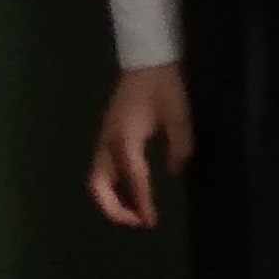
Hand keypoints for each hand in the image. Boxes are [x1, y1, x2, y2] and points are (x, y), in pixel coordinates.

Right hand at [87, 64, 193, 228]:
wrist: (148, 56)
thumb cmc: (164, 83)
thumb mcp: (178, 113)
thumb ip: (179, 144)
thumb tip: (174, 170)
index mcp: (125, 139)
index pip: (133, 180)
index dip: (142, 204)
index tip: (152, 222)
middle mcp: (108, 142)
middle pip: (99, 186)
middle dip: (114, 209)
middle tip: (138, 220)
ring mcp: (105, 138)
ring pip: (99, 179)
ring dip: (113, 199)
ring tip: (137, 211)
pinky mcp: (109, 135)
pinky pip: (105, 169)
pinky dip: (115, 186)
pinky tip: (134, 188)